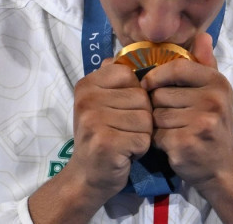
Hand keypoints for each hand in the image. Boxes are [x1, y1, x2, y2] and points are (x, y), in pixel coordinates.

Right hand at [69, 60, 152, 198]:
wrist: (87, 176)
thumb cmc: (101, 135)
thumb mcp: (101, 102)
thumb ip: (111, 79)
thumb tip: (122, 55)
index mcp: (87, 84)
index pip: (129, 75)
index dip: (134, 95)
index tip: (121, 111)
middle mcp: (87, 99)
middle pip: (141, 98)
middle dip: (140, 117)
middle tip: (123, 130)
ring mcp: (94, 121)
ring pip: (145, 118)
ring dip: (142, 134)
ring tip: (124, 141)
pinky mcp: (106, 143)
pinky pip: (143, 138)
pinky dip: (140, 149)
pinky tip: (125, 153)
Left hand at [140, 33, 232, 186]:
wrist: (223, 167)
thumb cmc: (213, 124)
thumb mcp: (215, 92)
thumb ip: (205, 63)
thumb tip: (202, 34)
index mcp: (217, 83)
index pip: (177, 68)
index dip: (157, 74)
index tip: (148, 84)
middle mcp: (212, 101)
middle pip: (161, 94)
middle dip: (157, 106)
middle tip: (170, 116)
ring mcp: (200, 123)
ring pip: (156, 115)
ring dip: (157, 124)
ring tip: (171, 130)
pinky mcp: (186, 143)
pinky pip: (157, 135)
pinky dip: (158, 141)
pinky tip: (171, 144)